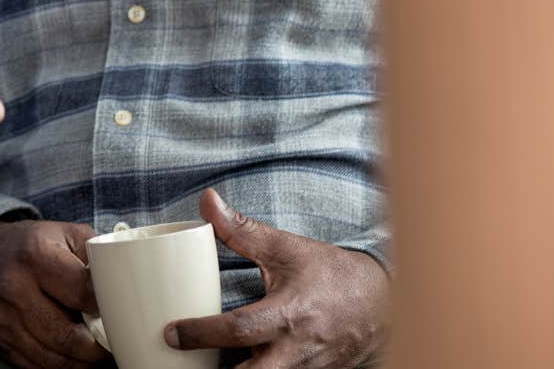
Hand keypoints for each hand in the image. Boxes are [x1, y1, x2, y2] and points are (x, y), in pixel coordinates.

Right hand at [0, 218, 109, 368]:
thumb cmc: (31, 246)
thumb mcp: (66, 235)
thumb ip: (96, 257)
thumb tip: (122, 288)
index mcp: (36, 256)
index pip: (83, 293)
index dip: (106, 307)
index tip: (117, 312)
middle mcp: (15, 288)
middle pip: (69, 336)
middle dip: (98, 347)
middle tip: (112, 344)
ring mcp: (3, 317)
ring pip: (54, 358)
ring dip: (81, 362)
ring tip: (95, 353)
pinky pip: (35, 366)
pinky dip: (59, 366)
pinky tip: (72, 357)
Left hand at [166, 188, 388, 367]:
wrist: (382, 302)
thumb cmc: (330, 273)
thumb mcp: (286, 248)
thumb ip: (242, 229)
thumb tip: (206, 201)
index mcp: (289, 315)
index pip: (240, 330)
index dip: (202, 333)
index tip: (171, 333)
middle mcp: (297, 350)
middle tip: (182, 360)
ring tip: (201, 364)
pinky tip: (235, 364)